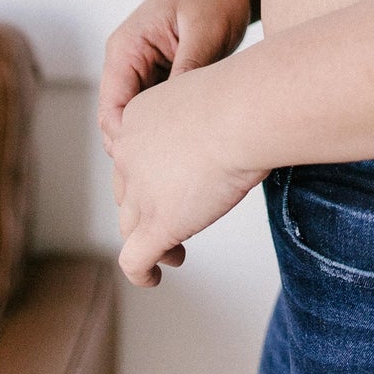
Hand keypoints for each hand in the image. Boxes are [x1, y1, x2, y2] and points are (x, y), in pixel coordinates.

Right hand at [98, 0, 253, 154]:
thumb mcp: (205, 31)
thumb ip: (188, 70)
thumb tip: (175, 117)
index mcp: (125, 48)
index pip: (112, 110)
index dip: (130, 143)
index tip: (161, 166)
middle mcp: (127, 61)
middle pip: (122, 122)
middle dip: (143, 149)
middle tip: (177, 176)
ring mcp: (145, 69)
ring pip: (142, 120)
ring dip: (161, 141)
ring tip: (191, 164)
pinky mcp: (164, 75)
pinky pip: (161, 111)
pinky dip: (175, 127)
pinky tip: (201, 144)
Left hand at [107, 59, 269, 286]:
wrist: (244, 112)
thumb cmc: (246, 96)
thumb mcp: (217, 94)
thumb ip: (216, 113)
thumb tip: (242, 122)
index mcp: (139, 117)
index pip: (134, 153)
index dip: (149, 172)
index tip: (172, 181)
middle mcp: (130, 153)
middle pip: (128, 190)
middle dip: (147, 207)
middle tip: (176, 215)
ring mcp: (141, 191)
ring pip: (131, 227)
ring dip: (148, 242)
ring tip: (172, 254)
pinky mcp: (157, 224)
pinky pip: (134, 259)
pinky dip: (141, 273)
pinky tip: (153, 279)